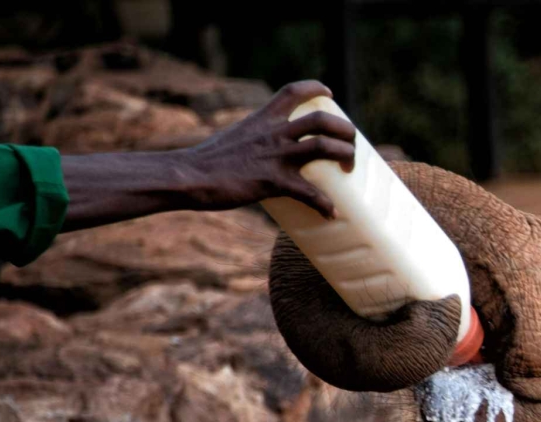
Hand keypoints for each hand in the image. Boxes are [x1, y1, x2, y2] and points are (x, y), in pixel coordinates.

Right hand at [174, 80, 354, 217]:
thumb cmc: (209, 162)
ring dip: (345, 157)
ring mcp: (275, 156)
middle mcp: (273, 132)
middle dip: (344, 130)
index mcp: (263, 118)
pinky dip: (324, 204)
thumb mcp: (236, 138)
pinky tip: (331, 213)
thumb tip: (266, 152)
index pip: (293, 91)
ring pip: (324, 147)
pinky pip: (309, 193)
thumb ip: (255, 139)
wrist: (190, 175)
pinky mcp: (273, 181)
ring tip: (350, 170)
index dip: (315, 88)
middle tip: (350, 144)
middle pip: (322, 120)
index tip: (330, 94)